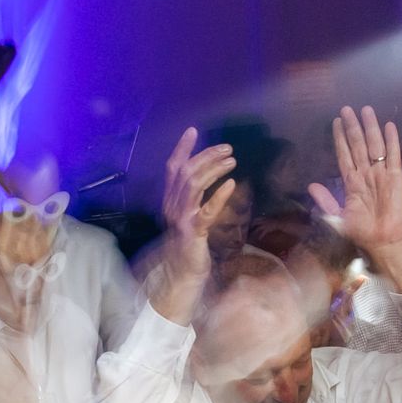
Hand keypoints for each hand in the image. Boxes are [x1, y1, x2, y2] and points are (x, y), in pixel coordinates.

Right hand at [159, 128, 237, 288]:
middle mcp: (171, 205)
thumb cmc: (189, 245)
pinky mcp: (192, 231)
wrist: (182, 272)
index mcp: (170, 200)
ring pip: (193, 184)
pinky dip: (218, 195)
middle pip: (185, 171)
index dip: (182, 147)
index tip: (193, 130)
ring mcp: (180, 218)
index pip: (172, 167)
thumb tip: (208, 177)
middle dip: (206, 155)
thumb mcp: (190, 216)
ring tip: (231, 161)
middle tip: (227, 148)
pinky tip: (232, 185)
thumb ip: (193, 198)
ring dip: (213, 169)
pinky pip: (206, 210)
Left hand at [310, 106, 401, 288]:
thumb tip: (311, 185)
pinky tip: (389, 125)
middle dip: (352, 127)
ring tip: (366, 110)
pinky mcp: (395, 177)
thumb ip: (326, 201)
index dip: (339, 139)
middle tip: (347, 108)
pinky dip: (391, 140)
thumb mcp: (337, 218)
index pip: (344, 154)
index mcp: (351, 182)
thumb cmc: (362, 232)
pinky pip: (393, 155)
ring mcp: (381, 174)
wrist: (383, 241)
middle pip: (358, 145)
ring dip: (370, 127)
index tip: (335, 122)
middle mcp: (365, 174)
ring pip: (374, 145)